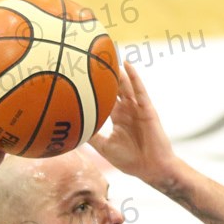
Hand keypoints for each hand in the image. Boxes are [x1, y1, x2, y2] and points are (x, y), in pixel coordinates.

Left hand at [88, 62, 177, 180]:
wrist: (151, 168)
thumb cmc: (130, 160)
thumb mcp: (105, 147)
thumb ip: (92, 136)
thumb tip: (72, 130)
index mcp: (118, 117)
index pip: (106, 98)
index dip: (97, 88)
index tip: (83, 76)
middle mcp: (127, 109)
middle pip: (115, 88)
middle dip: (107, 75)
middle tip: (94, 59)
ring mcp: (137, 108)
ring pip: (126, 85)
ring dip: (118, 71)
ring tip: (108, 54)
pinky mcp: (147, 108)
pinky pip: (139, 90)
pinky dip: (134, 77)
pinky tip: (127, 64)